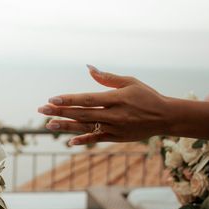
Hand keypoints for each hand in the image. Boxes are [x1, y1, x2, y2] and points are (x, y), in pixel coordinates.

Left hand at [38, 65, 169, 144]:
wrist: (166, 117)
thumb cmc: (146, 95)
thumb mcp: (129, 82)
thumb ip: (107, 77)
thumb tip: (88, 68)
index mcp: (117, 98)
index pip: (88, 99)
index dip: (69, 100)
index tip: (52, 99)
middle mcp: (115, 115)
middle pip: (83, 114)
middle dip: (61, 112)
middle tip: (42, 110)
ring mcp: (116, 128)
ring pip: (87, 127)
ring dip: (67, 126)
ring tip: (48, 124)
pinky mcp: (118, 138)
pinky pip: (98, 139)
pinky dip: (84, 140)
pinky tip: (69, 141)